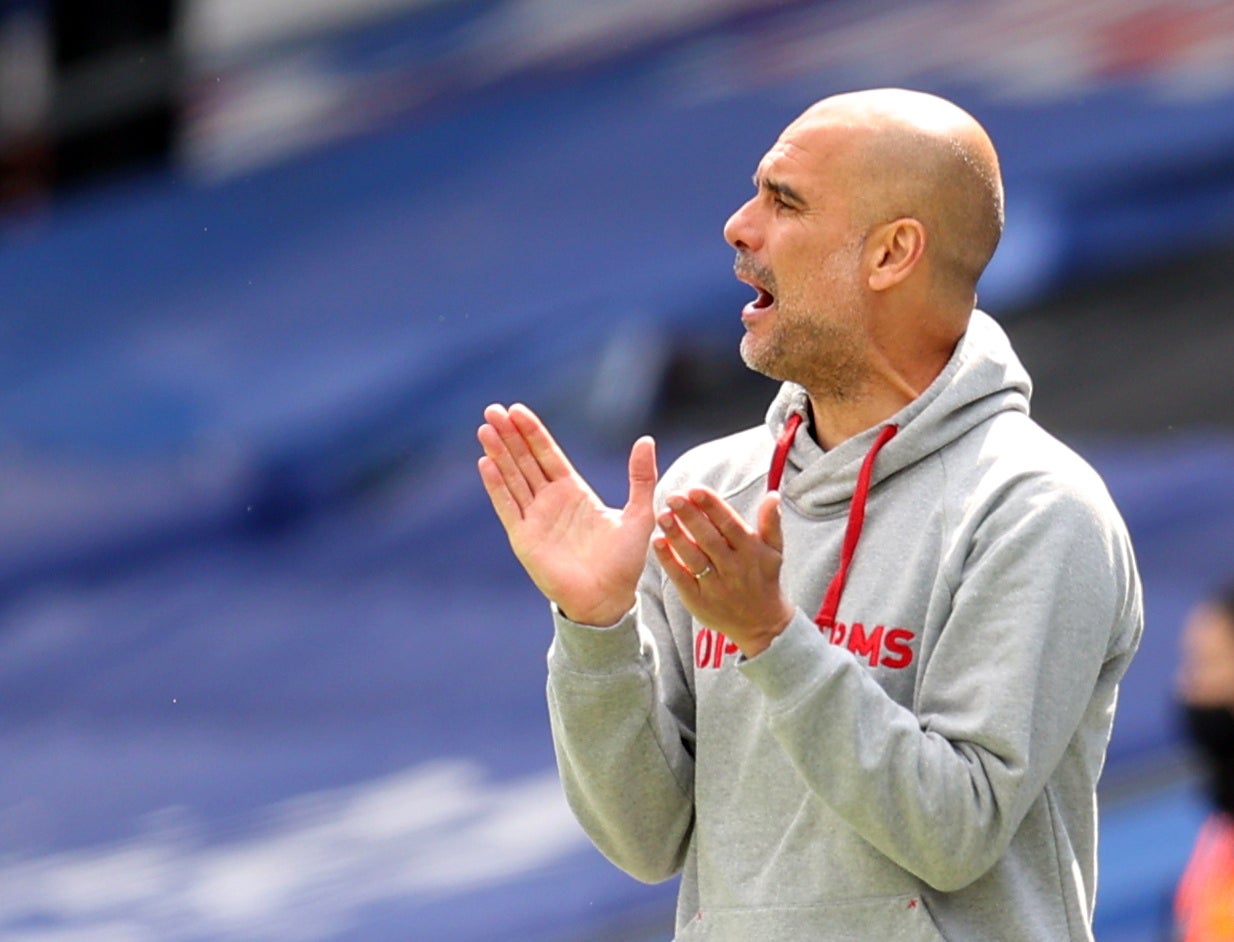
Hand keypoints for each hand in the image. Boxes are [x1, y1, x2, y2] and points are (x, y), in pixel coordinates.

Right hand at [477, 403, 657, 625]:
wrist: (608, 599)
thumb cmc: (624, 561)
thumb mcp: (639, 514)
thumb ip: (641, 477)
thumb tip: (646, 440)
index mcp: (573, 492)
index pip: (547, 454)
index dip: (532, 432)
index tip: (517, 409)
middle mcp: (549, 501)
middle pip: (524, 460)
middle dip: (509, 435)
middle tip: (493, 409)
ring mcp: (534, 518)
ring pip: (512, 478)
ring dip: (498, 453)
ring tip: (485, 428)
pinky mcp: (524, 538)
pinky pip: (507, 506)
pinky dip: (497, 485)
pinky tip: (486, 463)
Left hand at [653, 488, 794, 657]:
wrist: (761, 624)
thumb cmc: (764, 579)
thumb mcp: (774, 551)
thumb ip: (772, 522)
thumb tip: (773, 494)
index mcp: (751, 550)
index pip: (729, 524)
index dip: (712, 506)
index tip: (694, 489)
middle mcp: (733, 567)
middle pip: (709, 538)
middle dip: (690, 516)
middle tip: (672, 496)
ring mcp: (715, 585)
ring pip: (694, 557)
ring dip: (677, 536)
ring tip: (662, 515)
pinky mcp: (698, 600)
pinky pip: (681, 578)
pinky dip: (669, 561)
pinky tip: (657, 542)